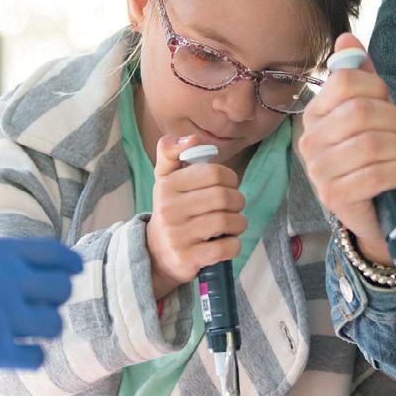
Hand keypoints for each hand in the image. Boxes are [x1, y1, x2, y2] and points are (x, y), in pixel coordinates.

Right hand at [0, 235, 81, 370]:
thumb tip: (8, 259)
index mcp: (2, 254)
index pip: (56, 255)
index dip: (68, 265)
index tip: (71, 271)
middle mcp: (10, 282)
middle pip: (61, 290)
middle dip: (56, 298)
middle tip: (43, 305)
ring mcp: (2, 316)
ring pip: (54, 324)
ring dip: (46, 328)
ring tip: (32, 331)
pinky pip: (34, 357)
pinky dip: (31, 358)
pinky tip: (20, 355)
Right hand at [145, 134, 246, 297]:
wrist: (156, 253)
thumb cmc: (172, 210)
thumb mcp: (166, 179)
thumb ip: (172, 152)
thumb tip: (194, 138)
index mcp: (167, 186)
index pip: (214, 173)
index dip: (230, 178)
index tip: (227, 186)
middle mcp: (170, 210)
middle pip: (224, 198)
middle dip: (238, 202)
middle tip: (234, 207)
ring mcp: (178, 236)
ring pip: (228, 222)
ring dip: (239, 223)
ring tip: (232, 224)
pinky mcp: (188, 258)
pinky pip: (227, 247)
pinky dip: (234, 244)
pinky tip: (227, 242)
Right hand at [298, 32, 395, 265]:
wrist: (388, 210)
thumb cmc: (382, 157)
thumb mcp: (379, 112)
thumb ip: (363, 77)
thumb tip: (347, 38)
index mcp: (317, 113)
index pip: (346, 82)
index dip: (378, 90)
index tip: (386, 105)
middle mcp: (310, 141)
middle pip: (361, 111)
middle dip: (394, 121)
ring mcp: (319, 171)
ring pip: (373, 144)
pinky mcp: (334, 198)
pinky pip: (377, 175)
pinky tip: (394, 178)